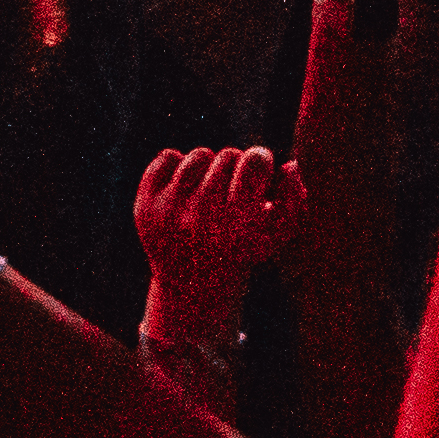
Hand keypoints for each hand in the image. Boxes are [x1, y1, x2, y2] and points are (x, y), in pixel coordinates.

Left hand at [128, 140, 302, 341]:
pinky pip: (167, 156)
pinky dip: (178, 165)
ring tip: (212, 190)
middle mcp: (201, 217)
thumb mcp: (277, 234)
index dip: (262, 162)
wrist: (191, 282)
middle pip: (229, 155)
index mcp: (238, 225)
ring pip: (199, 155)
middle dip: (236, 169)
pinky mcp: (144, 204)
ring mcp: (169, 210)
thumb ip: (294, 201)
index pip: (255, 160)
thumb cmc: (242, 250)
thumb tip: (290, 167)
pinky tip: (187, 189)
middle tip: (235, 190)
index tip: (260, 176)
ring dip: (210, 167)